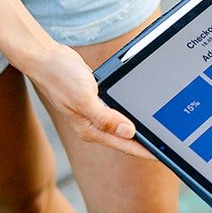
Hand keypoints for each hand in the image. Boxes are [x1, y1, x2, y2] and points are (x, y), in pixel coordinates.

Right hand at [25, 43, 153, 158]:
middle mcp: (92, 125)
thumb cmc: (59, 77)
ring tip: (157, 133)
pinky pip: (117, 111)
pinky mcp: (96, 101)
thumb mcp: (84, 98)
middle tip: (166, 145)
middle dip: (144, 143)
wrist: (45, 58)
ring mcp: (93, 114)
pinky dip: (128, 113)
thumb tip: (129, 131)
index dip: (144, 150)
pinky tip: (140, 113)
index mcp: (89, 130)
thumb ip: (106, 117)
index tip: (162, 154)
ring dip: (138, 128)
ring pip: (121, 125)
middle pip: (124, 139)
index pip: (124, 144)